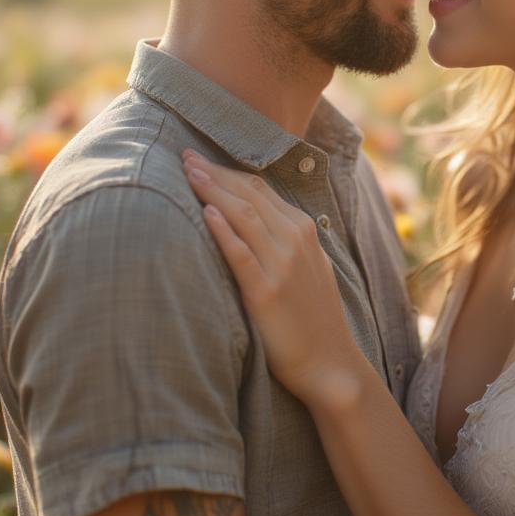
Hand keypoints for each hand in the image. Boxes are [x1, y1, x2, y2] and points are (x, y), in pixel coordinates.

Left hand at [182, 150, 366, 405]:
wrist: (330, 361)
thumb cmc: (314, 317)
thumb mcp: (311, 266)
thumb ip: (289, 239)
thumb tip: (260, 218)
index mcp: (304, 230)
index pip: (260, 189)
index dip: (228, 171)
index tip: (200, 159)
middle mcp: (294, 240)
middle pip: (248, 194)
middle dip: (214, 172)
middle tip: (183, 154)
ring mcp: (281, 264)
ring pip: (242, 215)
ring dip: (212, 189)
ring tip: (187, 172)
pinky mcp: (266, 291)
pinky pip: (240, 253)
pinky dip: (222, 230)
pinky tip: (204, 213)